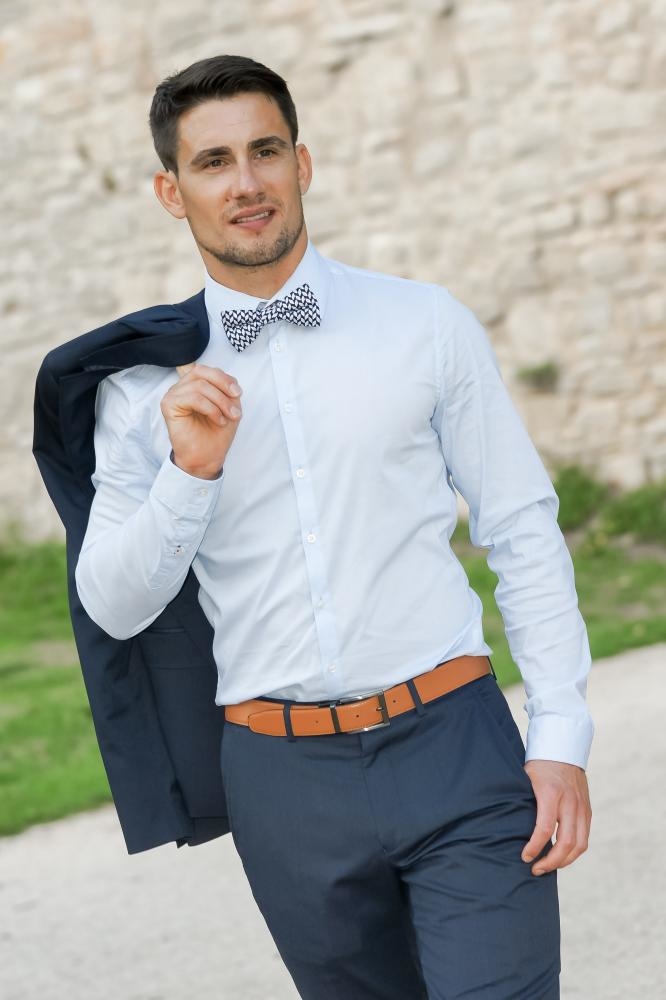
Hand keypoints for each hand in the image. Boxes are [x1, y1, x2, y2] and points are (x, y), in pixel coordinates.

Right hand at [161, 363, 242, 478]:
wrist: (206, 458)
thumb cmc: (215, 434)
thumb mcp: (228, 406)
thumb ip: (227, 389)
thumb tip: (230, 380)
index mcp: (193, 385)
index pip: (207, 370)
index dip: (225, 378)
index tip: (238, 394)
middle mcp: (181, 388)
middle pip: (201, 371)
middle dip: (222, 385)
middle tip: (235, 400)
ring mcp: (173, 395)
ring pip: (200, 386)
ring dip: (220, 402)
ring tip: (228, 417)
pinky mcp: (169, 404)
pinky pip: (193, 398)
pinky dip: (210, 408)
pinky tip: (218, 420)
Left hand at [521, 759, 591, 875]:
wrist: (563, 748)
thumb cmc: (538, 766)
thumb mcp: (525, 779)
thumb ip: (523, 802)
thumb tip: (507, 828)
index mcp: (551, 793)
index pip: (544, 829)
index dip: (534, 847)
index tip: (525, 857)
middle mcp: (570, 802)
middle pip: (566, 843)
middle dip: (551, 862)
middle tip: (535, 869)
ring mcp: (582, 807)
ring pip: (580, 845)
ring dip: (565, 861)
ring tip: (548, 866)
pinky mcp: (588, 810)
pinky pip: (585, 837)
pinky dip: (573, 851)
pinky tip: (560, 856)